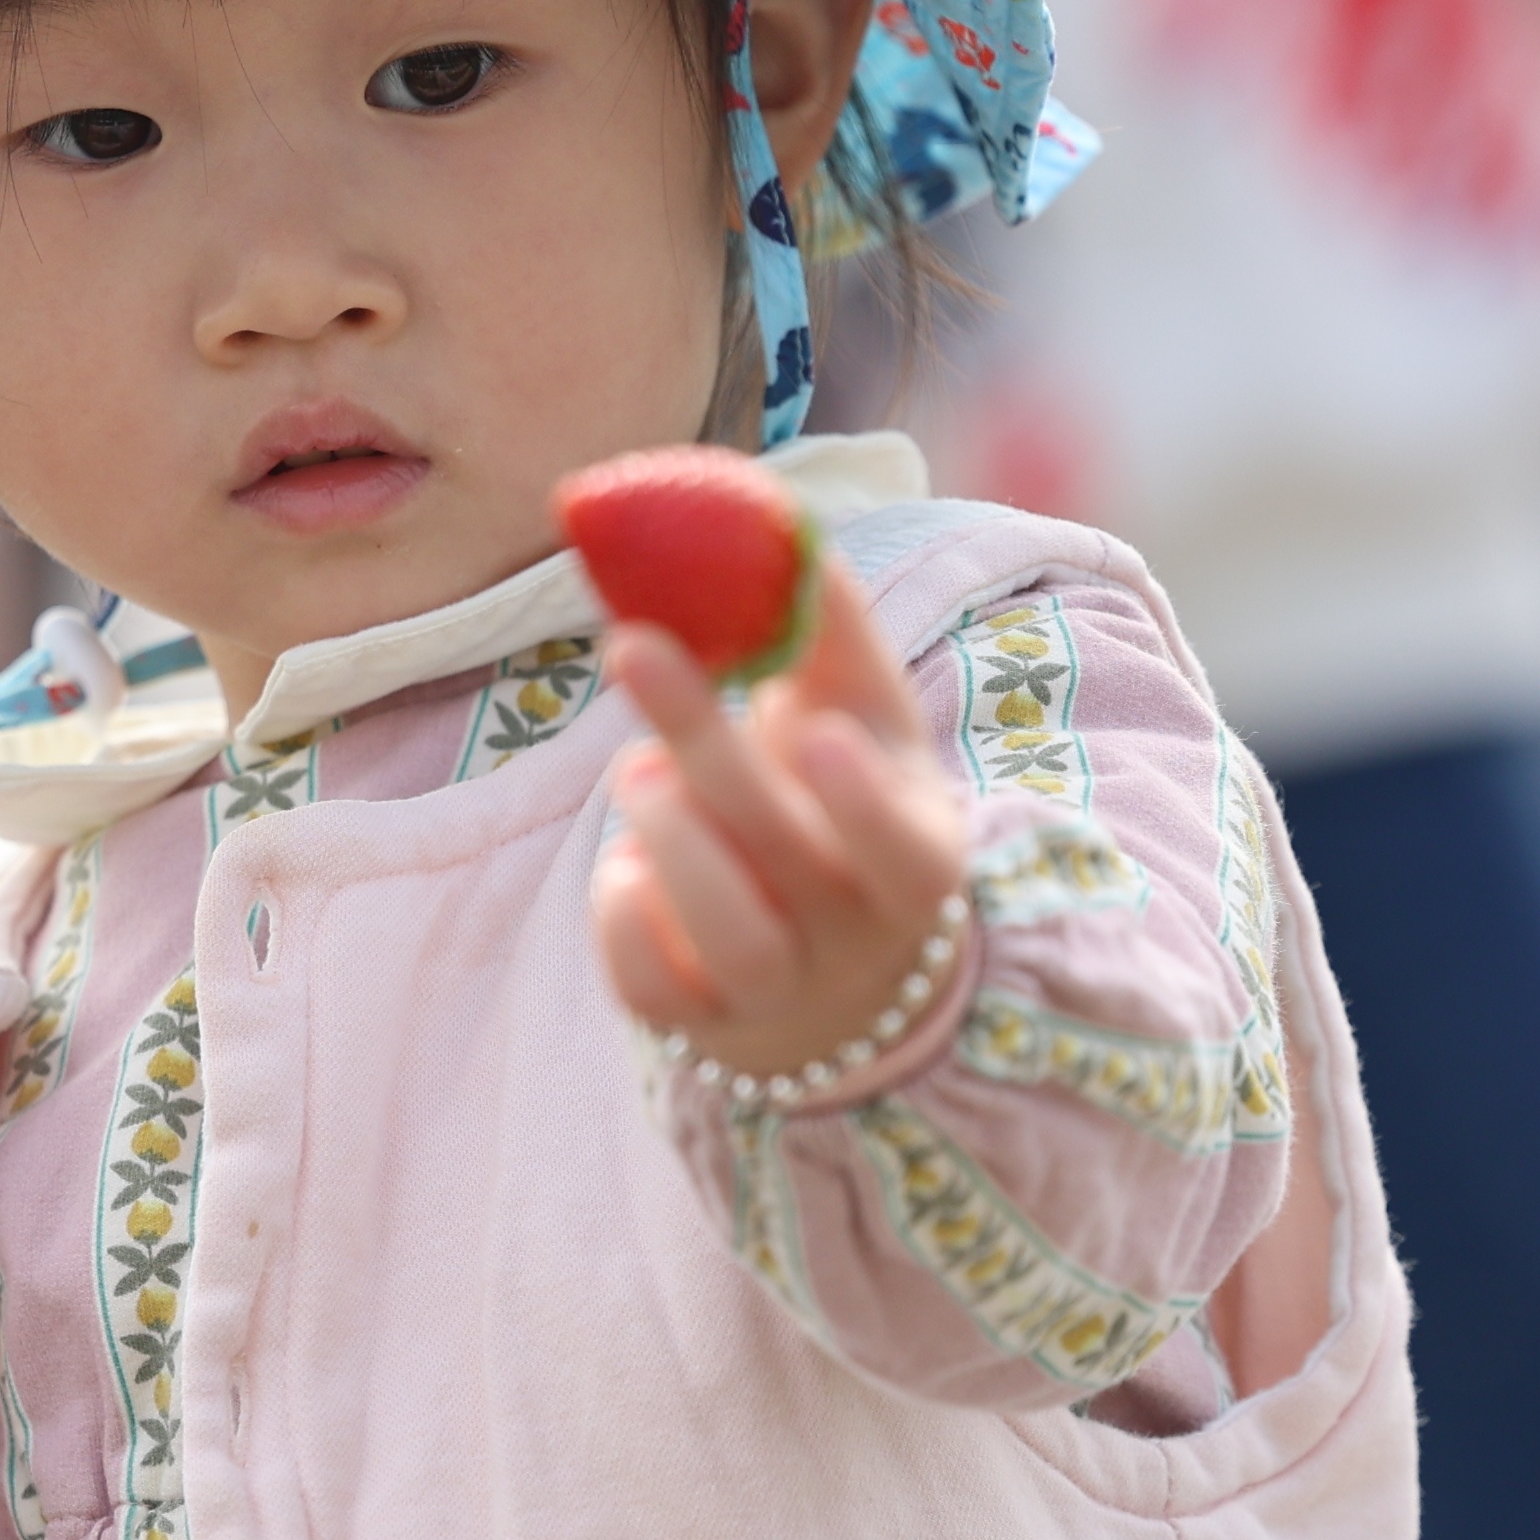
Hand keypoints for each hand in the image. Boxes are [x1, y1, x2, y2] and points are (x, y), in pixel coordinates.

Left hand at [589, 566, 975, 1085]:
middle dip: (703, 746)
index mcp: (916, 860)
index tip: (810, 730)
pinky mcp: (696, 1023)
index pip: (904, 850)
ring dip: (666, 835)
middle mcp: (855, 938)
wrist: (831, 961)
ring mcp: (776, 992)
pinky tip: (627, 868)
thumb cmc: (843, 800)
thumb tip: (778, 516)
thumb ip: (828, 626)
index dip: (862, 802)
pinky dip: (623, 916)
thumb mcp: (862, 719)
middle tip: (634, 648)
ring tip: (637, 772)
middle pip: (782, 853)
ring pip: (720, 930)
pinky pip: (648, 984)